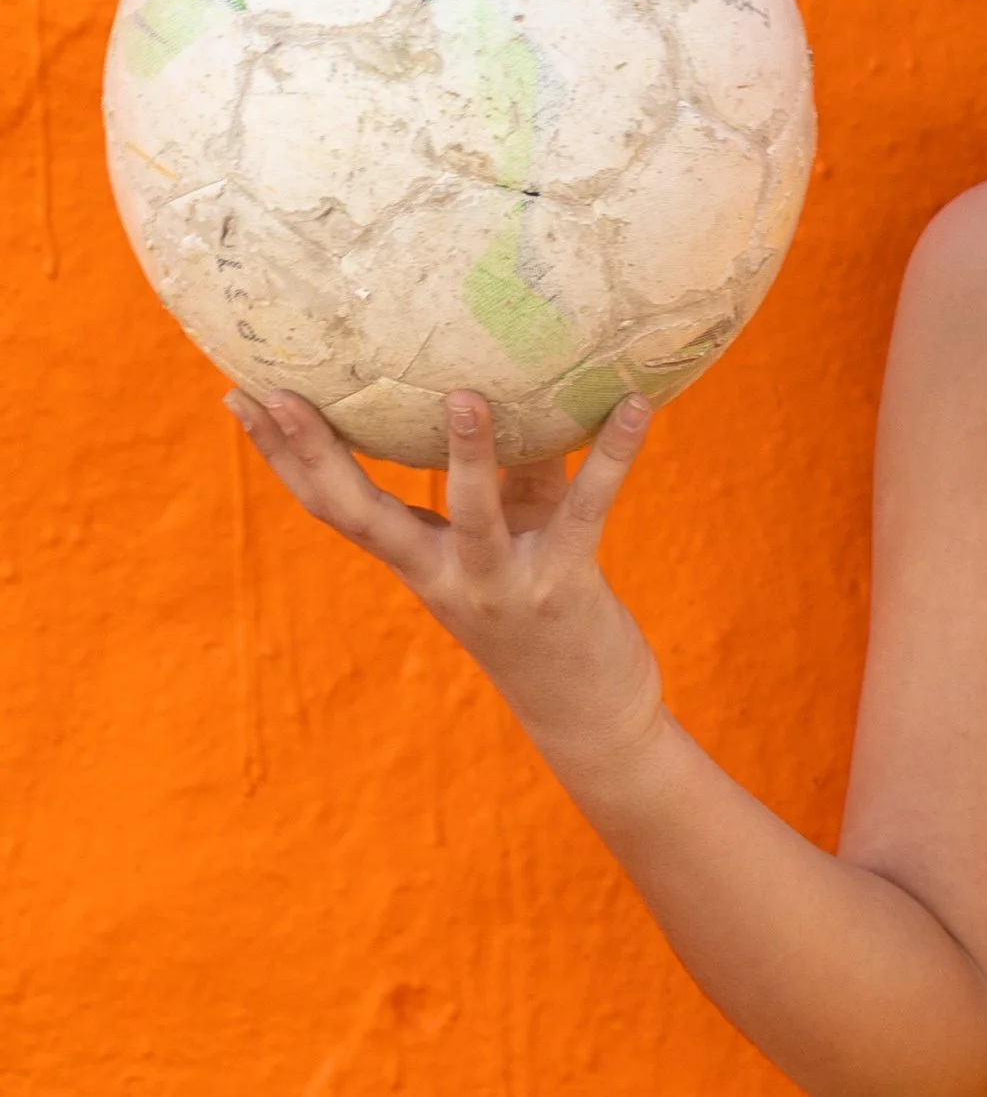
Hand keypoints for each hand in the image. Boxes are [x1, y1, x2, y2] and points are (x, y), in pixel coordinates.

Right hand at [226, 385, 665, 785]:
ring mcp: (501, 584)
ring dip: (467, 453)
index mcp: (418, 562)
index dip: (283, 457)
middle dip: (313, 454)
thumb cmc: (546, 614)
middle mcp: (444, 576)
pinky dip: (614, 454)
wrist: (588, 716)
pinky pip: (587, 508)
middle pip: (360, 514)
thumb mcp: (515, 536)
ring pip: (473, 513)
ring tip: (464, 394)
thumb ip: (511, 471)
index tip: (239, 398)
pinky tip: (637, 404)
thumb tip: (511, 380)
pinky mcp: (564, 586)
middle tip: (275, 394)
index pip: (332, 505)